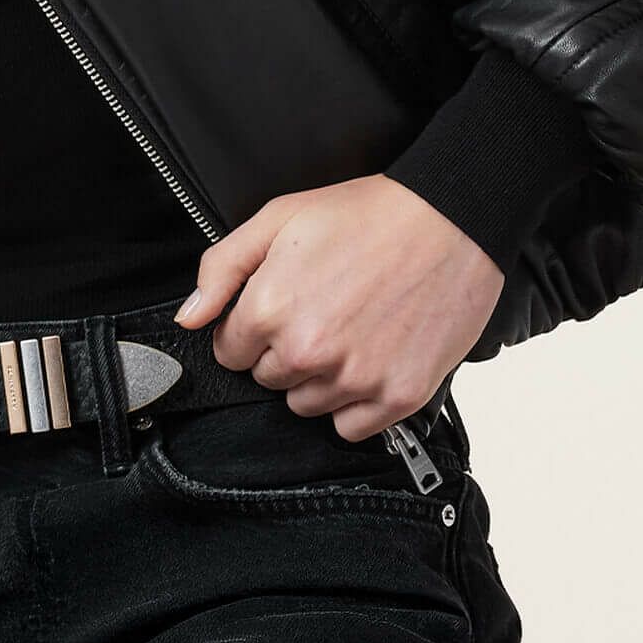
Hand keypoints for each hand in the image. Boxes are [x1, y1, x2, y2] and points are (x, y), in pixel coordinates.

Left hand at [174, 174, 504, 438]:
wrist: (452, 218)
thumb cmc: (370, 214)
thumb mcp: (279, 218)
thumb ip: (222, 268)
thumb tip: (190, 317)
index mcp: (271, 309)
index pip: (230, 353)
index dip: (252, 329)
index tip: (282, 308)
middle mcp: (308, 351)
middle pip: (268, 380)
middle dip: (285, 351)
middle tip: (324, 311)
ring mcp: (355, 379)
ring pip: (307, 406)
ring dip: (319, 379)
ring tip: (351, 332)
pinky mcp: (397, 397)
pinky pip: (352, 429)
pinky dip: (356, 404)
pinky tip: (371, 361)